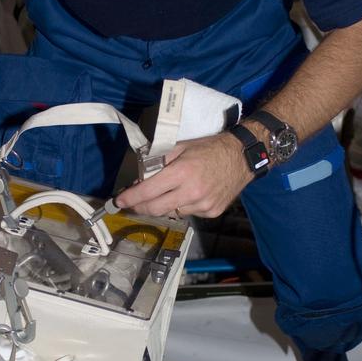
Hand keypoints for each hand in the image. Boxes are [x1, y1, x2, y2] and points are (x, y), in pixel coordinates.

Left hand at [114, 133, 250, 219]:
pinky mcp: (211, 212)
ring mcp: (203, 205)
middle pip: (155, 209)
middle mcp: (192, 192)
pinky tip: (187, 194)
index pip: (148, 191)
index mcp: (182, 172)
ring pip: (171, 212)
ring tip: (165, 193)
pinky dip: (181, 205)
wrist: (242, 157)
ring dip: (163, 205)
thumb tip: (139, 176)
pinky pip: (188, 213)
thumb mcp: (181, 147)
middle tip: (132, 203)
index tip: (119, 201)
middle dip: (140, 207)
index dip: (130, 198)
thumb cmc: (209, 148)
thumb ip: (159, 161)